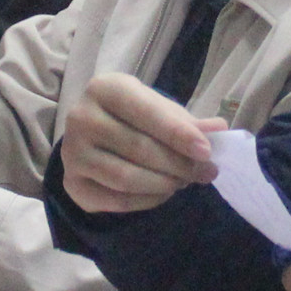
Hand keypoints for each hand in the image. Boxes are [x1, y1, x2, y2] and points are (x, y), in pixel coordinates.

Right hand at [58, 72, 222, 212]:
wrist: (94, 131)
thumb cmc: (134, 115)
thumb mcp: (159, 109)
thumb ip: (187, 121)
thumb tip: (219, 129)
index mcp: (104, 88)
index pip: (146, 113)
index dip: (178, 133)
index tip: (206, 151)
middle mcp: (80, 118)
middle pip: (137, 148)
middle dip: (177, 164)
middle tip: (205, 173)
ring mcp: (72, 154)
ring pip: (125, 178)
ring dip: (163, 184)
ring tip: (184, 181)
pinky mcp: (72, 184)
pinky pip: (116, 201)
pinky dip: (146, 201)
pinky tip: (163, 193)